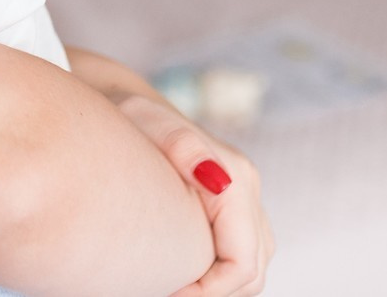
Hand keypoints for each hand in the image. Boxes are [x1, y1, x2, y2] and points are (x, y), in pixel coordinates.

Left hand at [115, 94, 273, 296]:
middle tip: (166, 291)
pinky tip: (182, 270)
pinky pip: (239, 254)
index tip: (169, 291)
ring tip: (173, 285)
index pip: (242, 263)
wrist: (133, 108)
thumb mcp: (146, 123)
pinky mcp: (233, 208)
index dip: (210, 290)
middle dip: (214, 291)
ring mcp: (245, 200)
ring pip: (251, 267)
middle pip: (252, 272)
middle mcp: (248, 190)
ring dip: (219, 284)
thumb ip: (183, 147)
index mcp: (236, 180)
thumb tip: (214, 176)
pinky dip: (218, 272)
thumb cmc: (133, 118)